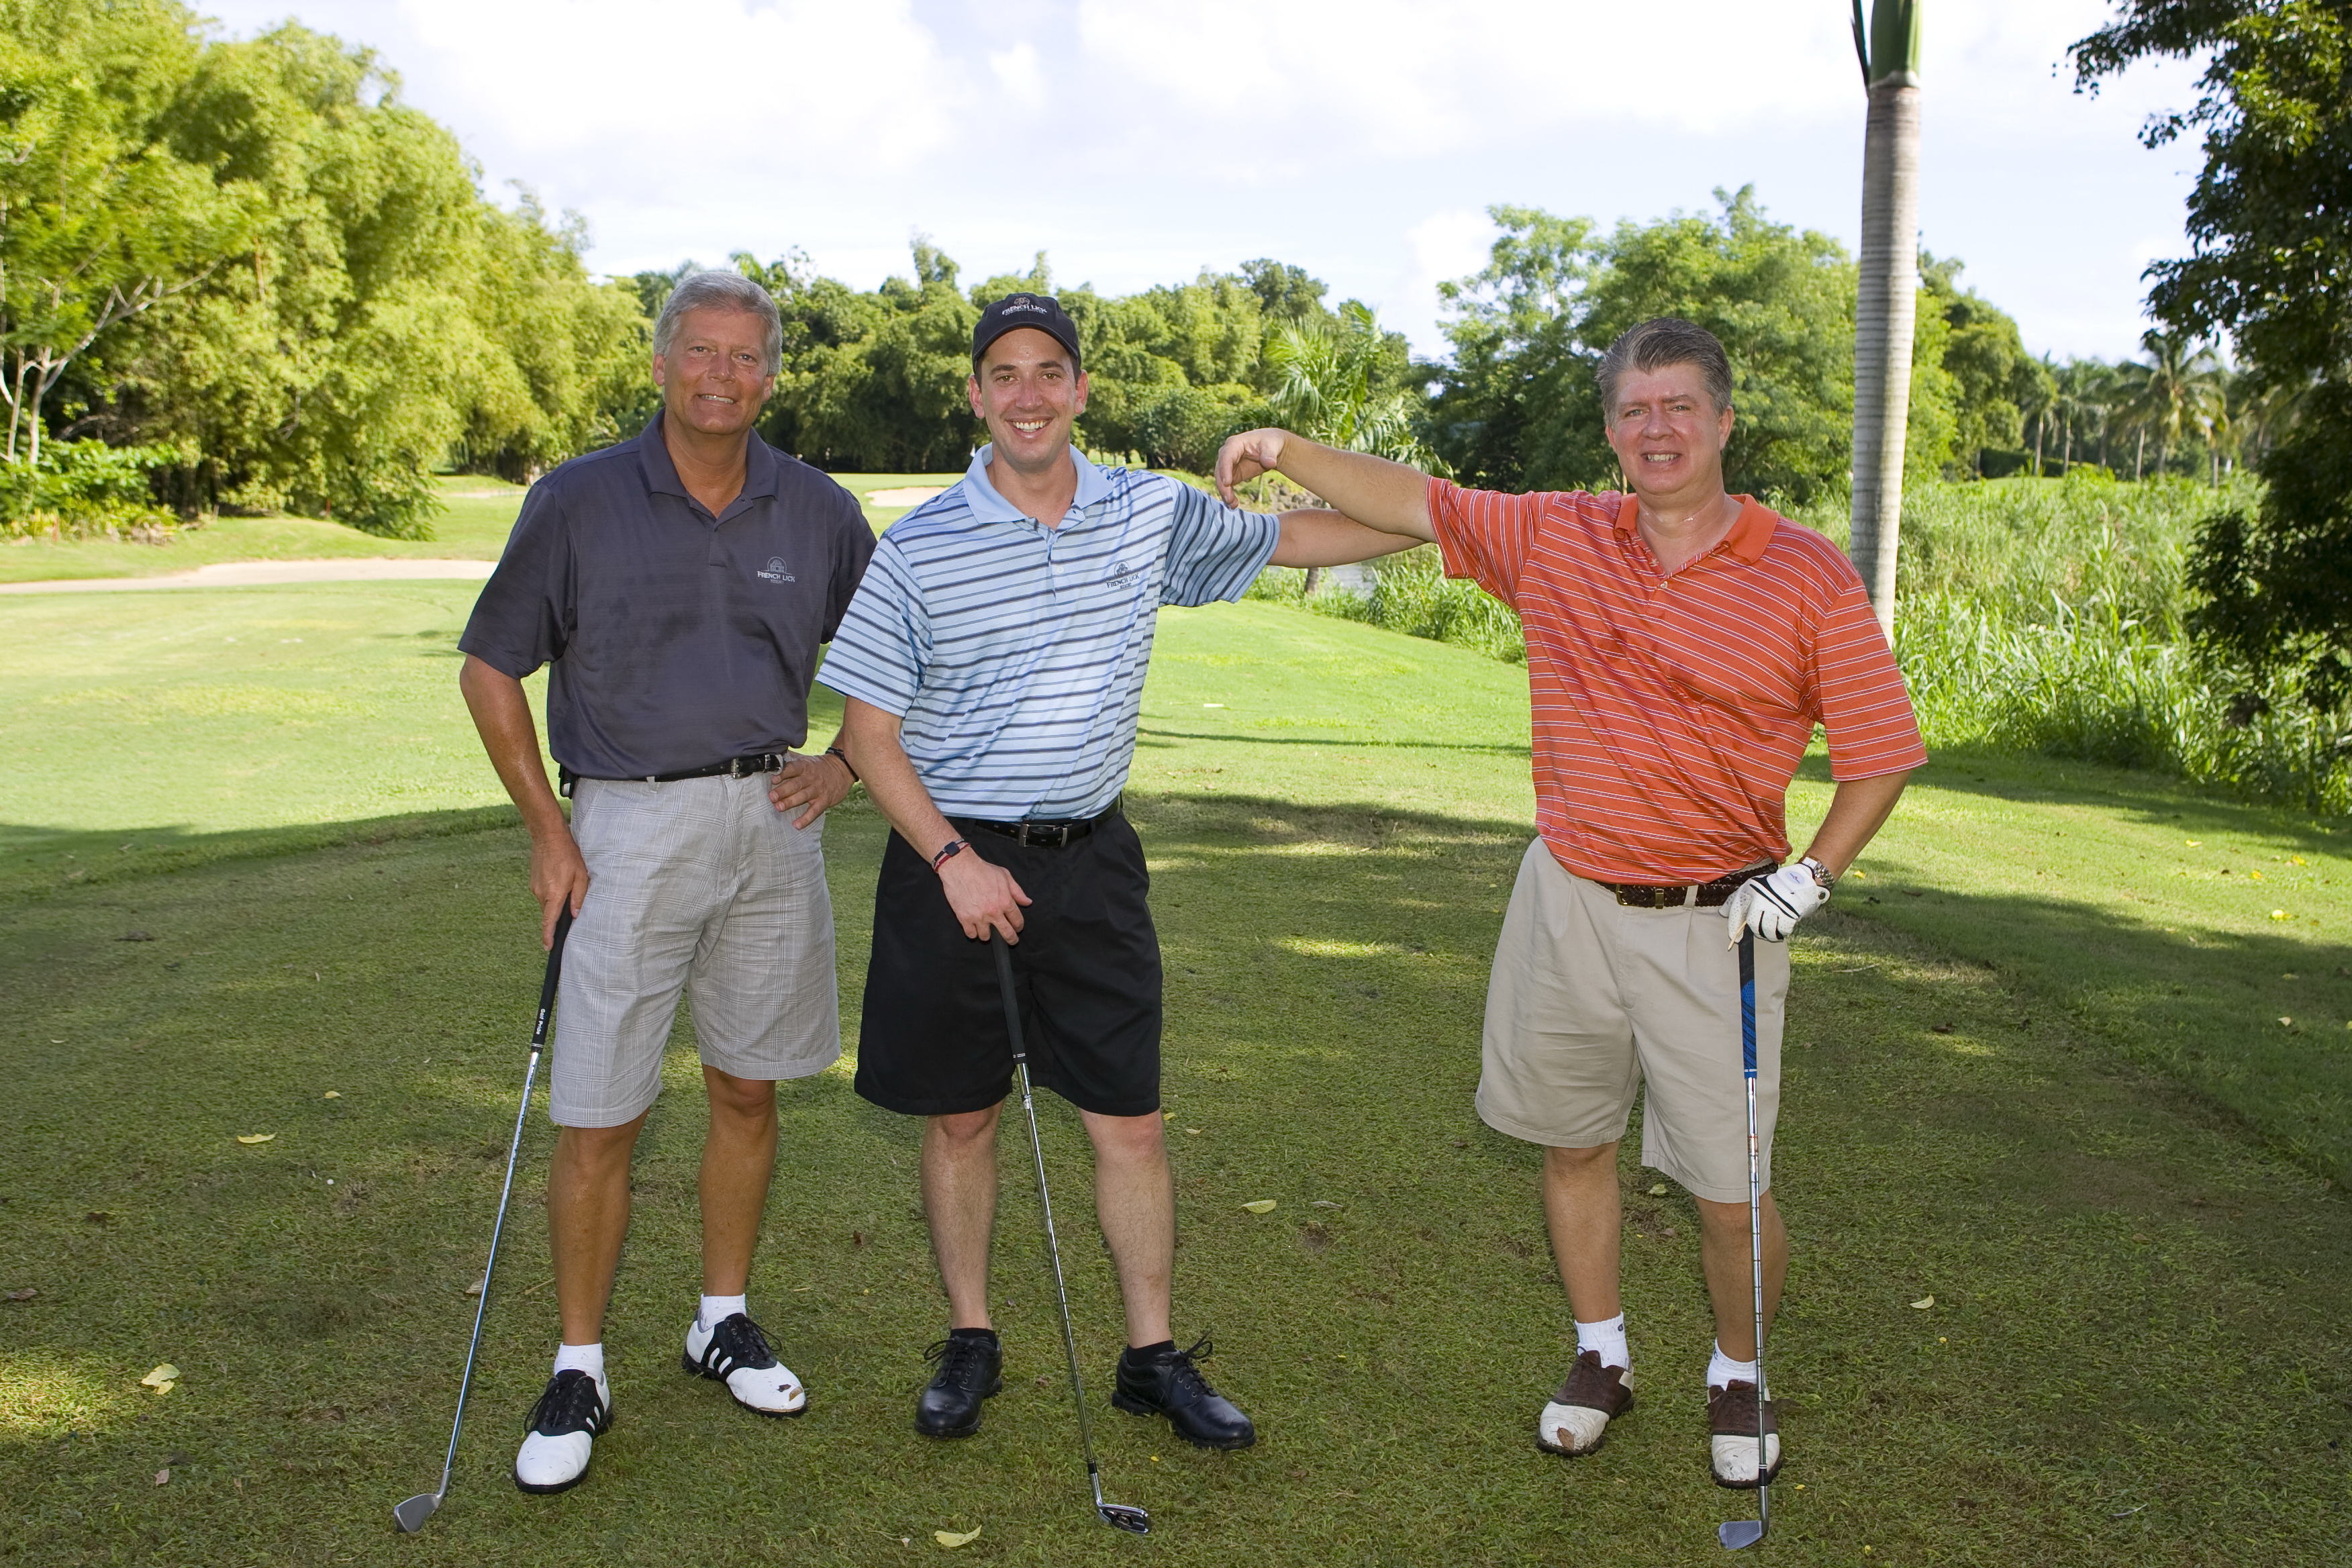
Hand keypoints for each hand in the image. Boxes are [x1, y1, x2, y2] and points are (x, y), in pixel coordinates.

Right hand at [529, 828, 590, 948]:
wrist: (548, 836)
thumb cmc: (568, 855)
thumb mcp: (581, 876)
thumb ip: (579, 897)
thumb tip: (575, 915)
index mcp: (553, 894)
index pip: (548, 922)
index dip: (548, 936)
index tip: (548, 948)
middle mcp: (541, 893)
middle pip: (549, 913)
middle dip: (558, 916)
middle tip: (570, 910)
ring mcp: (535, 887)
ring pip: (547, 903)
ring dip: (556, 901)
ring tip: (568, 887)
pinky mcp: (533, 881)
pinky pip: (544, 893)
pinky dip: (552, 892)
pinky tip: (560, 880)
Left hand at [767, 752, 852, 827]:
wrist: (843, 769)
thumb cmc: (819, 766)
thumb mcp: (806, 759)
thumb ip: (790, 759)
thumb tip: (772, 758)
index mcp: (805, 766)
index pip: (793, 769)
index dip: (783, 774)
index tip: (773, 779)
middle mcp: (811, 778)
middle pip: (796, 784)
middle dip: (783, 790)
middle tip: (772, 797)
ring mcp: (818, 790)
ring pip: (803, 796)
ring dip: (791, 802)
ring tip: (779, 808)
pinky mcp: (825, 800)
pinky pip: (815, 811)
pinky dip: (806, 818)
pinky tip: (797, 825)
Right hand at [938, 846, 1030, 942]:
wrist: (960, 867)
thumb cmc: (982, 869)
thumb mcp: (1005, 876)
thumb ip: (1017, 891)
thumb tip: (1027, 902)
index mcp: (1005, 901)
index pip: (1017, 920)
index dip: (1019, 926)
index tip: (1017, 927)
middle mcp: (993, 912)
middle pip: (1006, 933)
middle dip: (1011, 939)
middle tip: (1011, 940)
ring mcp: (978, 917)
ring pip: (986, 937)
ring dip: (988, 935)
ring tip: (987, 930)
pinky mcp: (964, 918)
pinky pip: (971, 934)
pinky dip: (973, 933)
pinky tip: (974, 929)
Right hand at [1214, 428, 1288, 504]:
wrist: (1269, 448)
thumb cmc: (1269, 443)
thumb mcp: (1271, 446)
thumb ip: (1269, 455)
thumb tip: (1270, 463)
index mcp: (1234, 444)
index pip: (1226, 457)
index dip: (1225, 469)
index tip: (1227, 483)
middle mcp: (1227, 454)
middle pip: (1220, 470)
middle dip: (1223, 486)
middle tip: (1229, 499)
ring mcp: (1228, 465)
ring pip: (1221, 480)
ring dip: (1225, 493)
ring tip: (1233, 505)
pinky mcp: (1232, 474)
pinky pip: (1227, 486)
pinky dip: (1229, 495)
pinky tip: (1233, 505)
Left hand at [1722, 864, 1827, 944]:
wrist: (1801, 881)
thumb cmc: (1773, 887)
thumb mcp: (1753, 887)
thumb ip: (1737, 900)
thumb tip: (1722, 913)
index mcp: (1750, 889)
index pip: (1736, 910)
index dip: (1733, 927)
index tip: (1735, 939)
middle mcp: (1760, 897)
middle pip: (1752, 924)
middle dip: (1756, 931)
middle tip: (1760, 932)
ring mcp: (1775, 906)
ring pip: (1765, 930)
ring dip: (1769, 934)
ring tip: (1772, 931)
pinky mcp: (1789, 913)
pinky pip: (1781, 931)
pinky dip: (1782, 933)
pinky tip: (1783, 929)